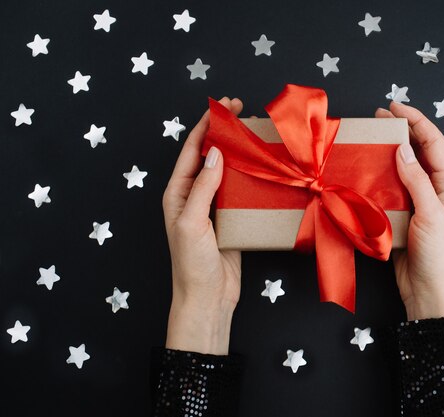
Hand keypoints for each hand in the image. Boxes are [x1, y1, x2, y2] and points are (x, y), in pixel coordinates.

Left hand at [162, 97, 242, 354]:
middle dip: (224, 133)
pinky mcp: (231, 219)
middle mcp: (194, 196)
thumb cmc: (192, 264)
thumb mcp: (192, 222)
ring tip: (255, 134)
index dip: (206, 126)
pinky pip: (241, 191)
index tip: (223, 107)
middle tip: (242, 111)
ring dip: (239, 153)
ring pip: (227, 171)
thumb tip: (215, 153)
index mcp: (178, 193)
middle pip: (210, 156)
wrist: (208, 298)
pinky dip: (251, 177)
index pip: (192, 150)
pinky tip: (263, 169)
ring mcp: (214, 207)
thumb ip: (203, 187)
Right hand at [375, 102, 443, 319]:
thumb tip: (402, 149)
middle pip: (418, 151)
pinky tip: (365, 172)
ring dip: (387, 154)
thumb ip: (417, 181)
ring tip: (369, 140)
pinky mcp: (403, 215)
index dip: (416, 121)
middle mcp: (436, 189)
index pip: (434, 143)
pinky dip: (379, 177)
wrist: (428, 292)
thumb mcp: (431, 214)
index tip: (394, 107)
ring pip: (402, 169)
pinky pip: (391, 189)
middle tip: (377, 118)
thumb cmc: (438, 256)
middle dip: (400, 131)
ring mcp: (419, 202)